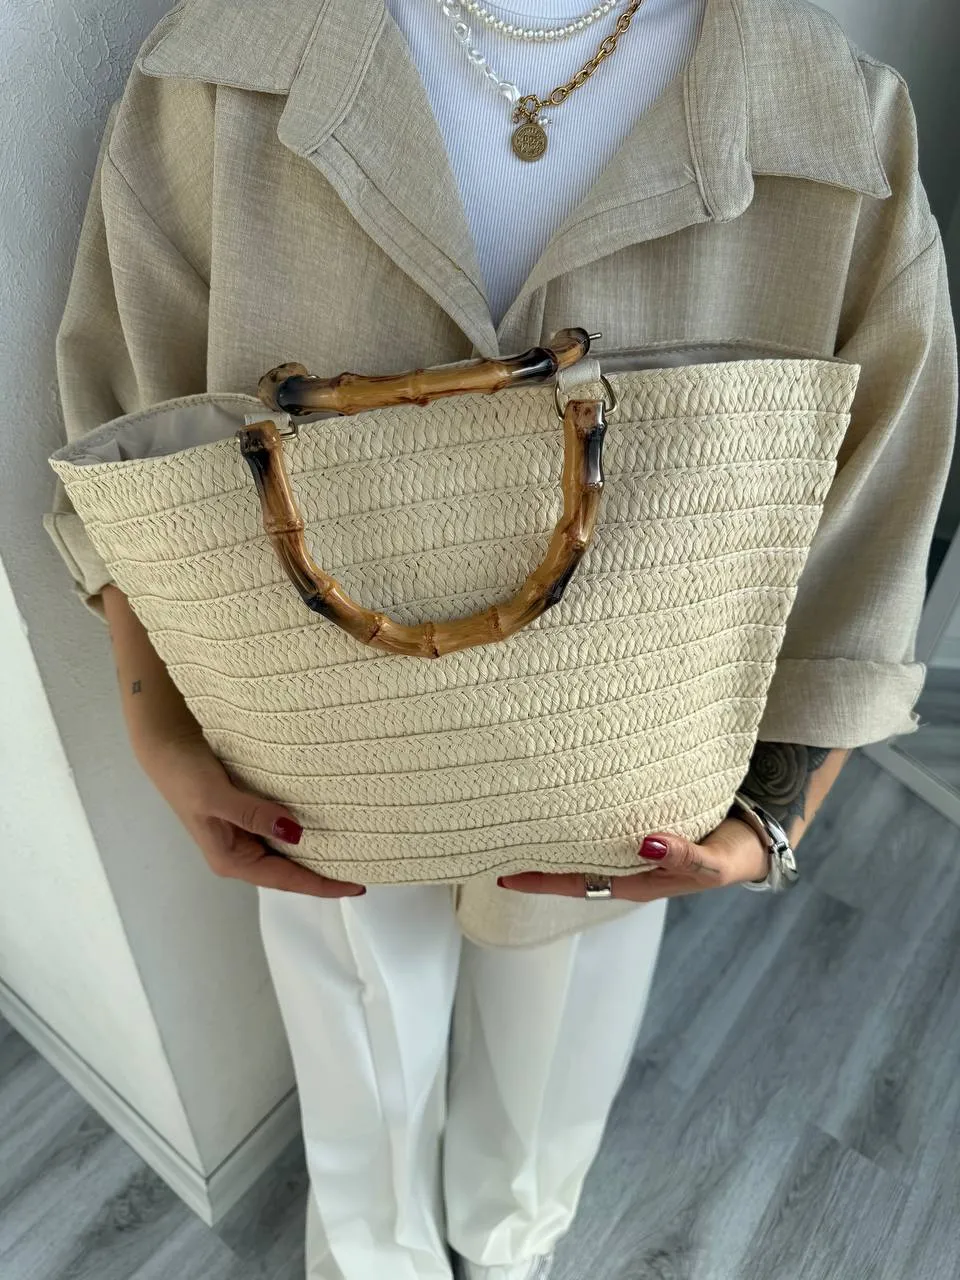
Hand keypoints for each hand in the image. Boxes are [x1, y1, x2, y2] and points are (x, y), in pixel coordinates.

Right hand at [141, 731, 365, 898]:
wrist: (167, 746)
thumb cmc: (186, 775)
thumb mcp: (216, 797)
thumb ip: (253, 814)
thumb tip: (295, 832)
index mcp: (232, 859)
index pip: (286, 879)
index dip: (322, 885)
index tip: (356, 885)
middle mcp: (241, 852)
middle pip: (290, 871)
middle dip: (324, 873)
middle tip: (365, 868)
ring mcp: (244, 834)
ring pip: (287, 851)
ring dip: (316, 852)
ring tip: (354, 850)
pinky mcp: (248, 814)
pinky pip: (282, 828)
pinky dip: (304, 829)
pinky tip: (326, 823)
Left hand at [497, 817, 768, 901]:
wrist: (762, 835)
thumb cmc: (737, 854)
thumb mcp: (716, 863)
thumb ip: (685, 856)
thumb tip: (647, 842)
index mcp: (637, 879)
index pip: (576, 882)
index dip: (539, 880)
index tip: (501, 872)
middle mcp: (627, 861)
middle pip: (570, 860)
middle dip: (536, 851)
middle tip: (494, 830)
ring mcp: (632, 841)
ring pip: (583, 836)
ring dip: (554, 826)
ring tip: (516, 806)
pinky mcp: (643, 817)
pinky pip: (602, 814)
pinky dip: (580, 805)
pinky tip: (565, 784)